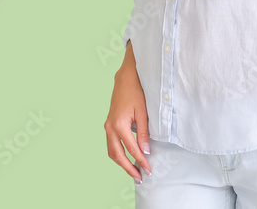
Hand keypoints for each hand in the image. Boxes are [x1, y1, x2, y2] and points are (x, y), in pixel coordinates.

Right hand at [104, 65, 151, 182]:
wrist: (125, 79)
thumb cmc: (136, 92)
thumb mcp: (143, 112)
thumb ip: (143, 133)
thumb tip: (145, 151)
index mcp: (119, 125)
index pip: (132, 149)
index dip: (141, 161)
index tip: (149, 170)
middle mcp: (110, 128)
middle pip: (118, 155)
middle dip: (128, 168)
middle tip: (140, 177)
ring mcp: (107, 126)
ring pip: (112, 152)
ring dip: (121, 163)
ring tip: (133, 171)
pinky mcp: (108, 124)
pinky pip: (111, 144)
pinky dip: (118, 154)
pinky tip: (127, 158)